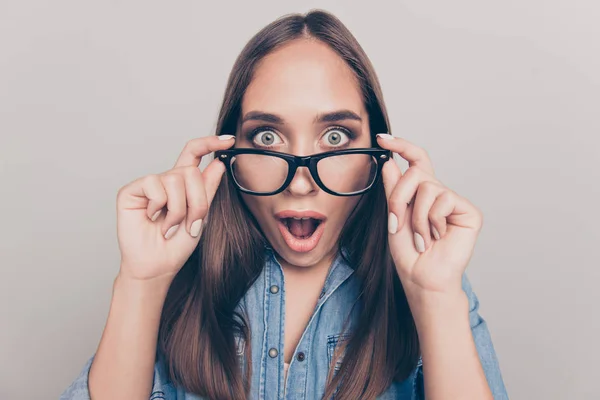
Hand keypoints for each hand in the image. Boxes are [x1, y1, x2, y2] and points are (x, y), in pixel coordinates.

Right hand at [115, 135, 235, 281]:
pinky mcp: (131, 190)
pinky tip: (153, 219)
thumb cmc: (177, 245)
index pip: (195, 155)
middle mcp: (166, 180)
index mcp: (184, 184)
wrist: (157, 266)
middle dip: (197, 202)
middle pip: (190, 172)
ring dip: (178, 210)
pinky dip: (159, 206)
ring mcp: (148, 184)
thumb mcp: (201, 216)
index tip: (229, 140)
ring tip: (171, 227)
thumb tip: (218, 163)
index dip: (210, 144)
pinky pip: (154, 184)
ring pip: (175, 179)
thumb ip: (208, 189)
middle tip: (191, 224)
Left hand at [376, 134, 483, 295]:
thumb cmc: (409, 253)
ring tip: (421, 238)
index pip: (414, 161)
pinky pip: (442, 200)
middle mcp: (438, 193)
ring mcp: (454, 201)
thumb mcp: (394, 217)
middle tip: (396, 223)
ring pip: (427, 188)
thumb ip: (393, 190)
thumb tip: (390, 162)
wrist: (422, 277)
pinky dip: (432, 221)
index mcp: (421, 193)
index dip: (400, 146)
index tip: (382, 138)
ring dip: (416, 217)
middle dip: (399, 197)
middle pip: (415, 173)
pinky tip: (437, 237)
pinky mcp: (468, 211)